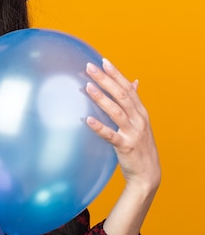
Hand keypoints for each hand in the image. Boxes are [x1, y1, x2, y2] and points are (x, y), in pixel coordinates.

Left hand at [84, 58, 160, 234]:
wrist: (148, 174)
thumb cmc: (141, 145)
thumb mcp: (141, 121)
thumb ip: (135, 102)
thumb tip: (134, 81)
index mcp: (141, 112)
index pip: (128, 88)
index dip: (115, 74)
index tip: (103, 61)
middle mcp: (139, 119)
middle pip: (122, 95)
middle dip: (105, 80)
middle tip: (90, 68)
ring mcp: (133, 132)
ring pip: (116, 111)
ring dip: (101, 98)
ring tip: (88, 86)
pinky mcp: (125, 146)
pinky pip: (110, 135)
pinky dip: (99, 127)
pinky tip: (87, 120)